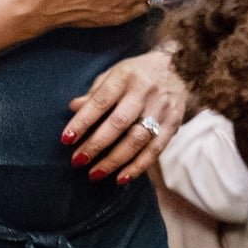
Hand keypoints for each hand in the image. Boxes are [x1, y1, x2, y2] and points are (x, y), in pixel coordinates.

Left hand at [65, 48, 187, 183]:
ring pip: (138, 140)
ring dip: (115, 160)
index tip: (66, 139)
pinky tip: (122, 178)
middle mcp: (145, 93)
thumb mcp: (114, 74)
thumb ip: (96, 92)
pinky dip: (138, 166)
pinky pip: (155, 150)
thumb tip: (74, 107)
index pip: (101, 101)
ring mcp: (161, 110)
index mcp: (126, 77)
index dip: (83, 121)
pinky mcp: (173, 125)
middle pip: (119, 123)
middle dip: (96, 145)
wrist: (181, 70)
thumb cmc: (138, 74)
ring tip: (96, 174)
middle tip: (78, 161)